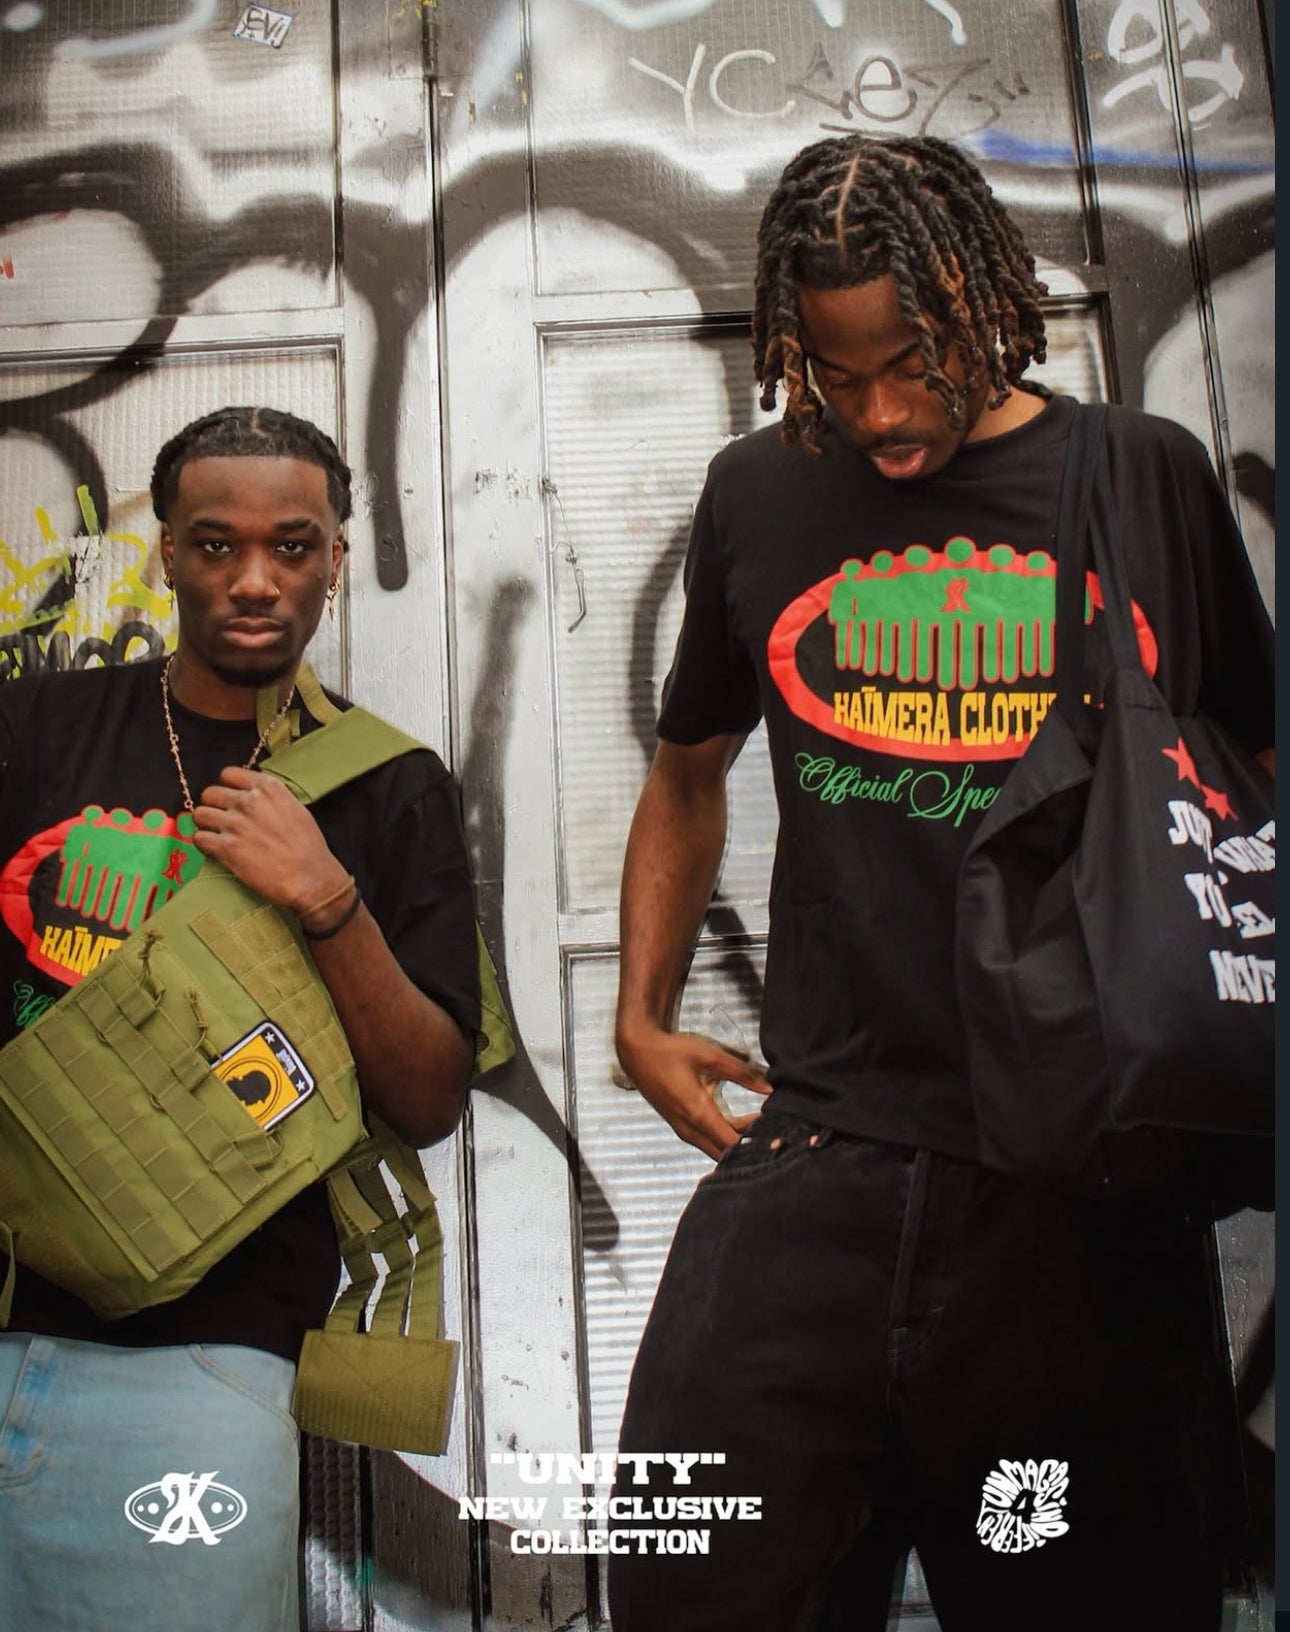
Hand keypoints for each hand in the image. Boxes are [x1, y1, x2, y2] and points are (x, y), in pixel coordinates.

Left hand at [192, 766, 349, 915]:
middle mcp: (249, 801)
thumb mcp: (296, 810)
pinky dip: (204, 845)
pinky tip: (214, 850)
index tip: (230, 799)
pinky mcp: (226, 848)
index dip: (226, 787)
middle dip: (213, 806)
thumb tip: (255, 798)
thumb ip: (272, 799)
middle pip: (210, 793)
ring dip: (206, 825)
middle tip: (221, 820)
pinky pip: (199, 839)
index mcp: (268, 788)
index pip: (229, 774)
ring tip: (216, 835)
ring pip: (200, 815)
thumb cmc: (309, 847)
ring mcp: (235, 823)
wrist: (310, 878)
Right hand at [616, 1026, 768, 1159]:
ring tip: (763, 1127)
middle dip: (751, 1147)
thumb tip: (771, 1087)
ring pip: (718, 1150)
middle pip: (727, 1153)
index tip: (778, 1138)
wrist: (637, 1053)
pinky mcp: (682, 1127)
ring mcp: (684, 1131)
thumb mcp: (710, 1057)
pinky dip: (727, 1138)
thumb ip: (742, 1073)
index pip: (733, 1144)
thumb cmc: (671, 1053)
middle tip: (775, 1132)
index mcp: (698, 1114)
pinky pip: (709, 1142)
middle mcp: (690, 1130)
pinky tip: (743, 1125)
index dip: (757, 1145)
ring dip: (739, 1142)